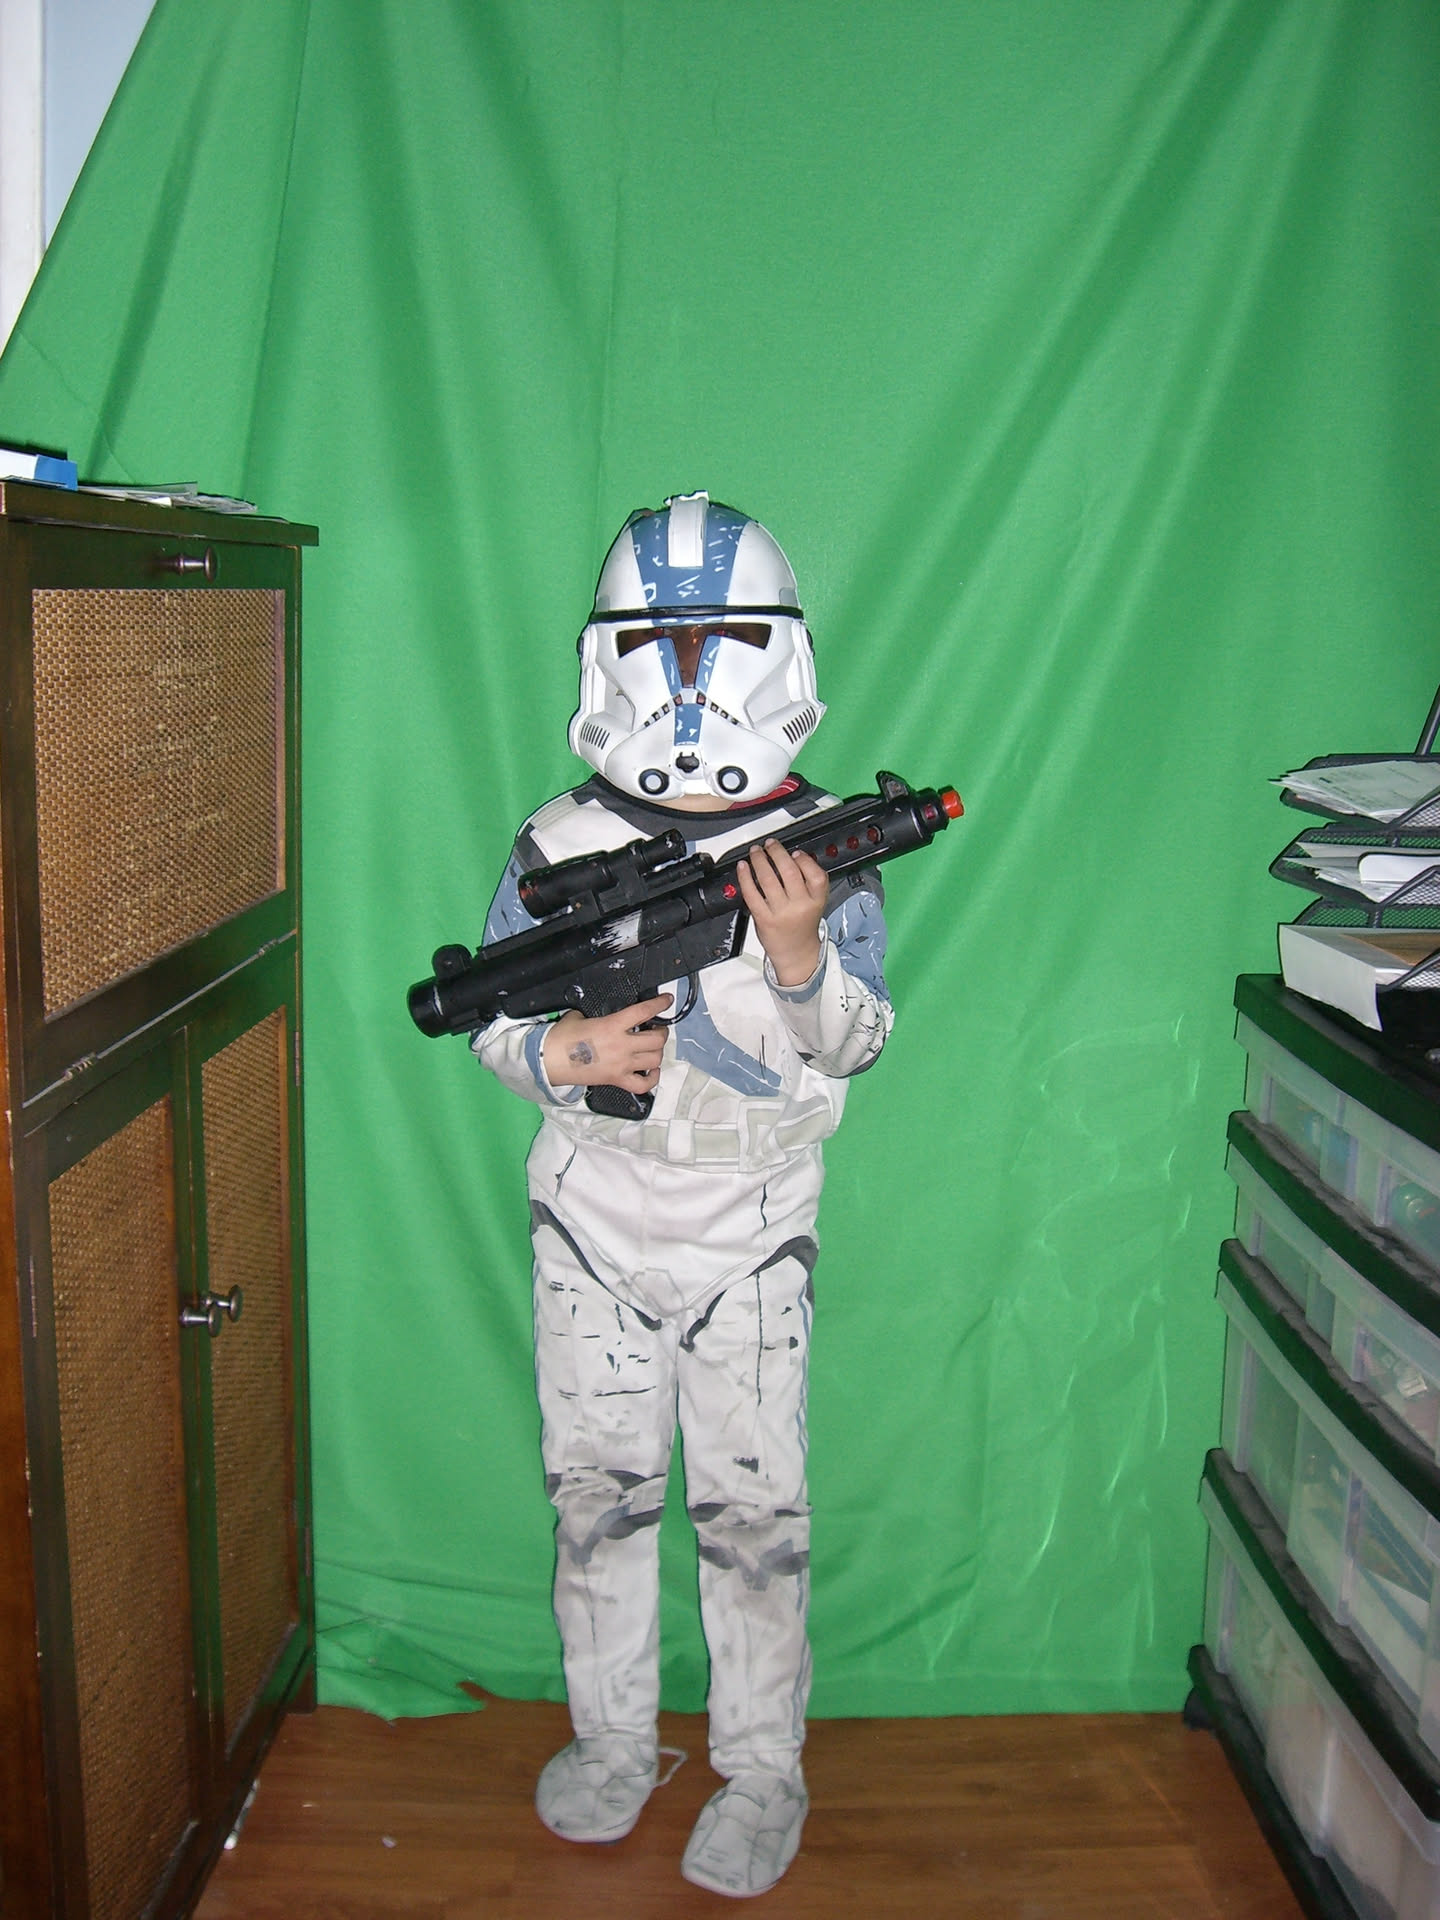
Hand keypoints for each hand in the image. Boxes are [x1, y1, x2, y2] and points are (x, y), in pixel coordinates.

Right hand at [542, 993, 672, 1090]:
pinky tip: (651, 1071)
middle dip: (661, 1032)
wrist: (549, 1062)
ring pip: (655, 1059)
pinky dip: (652, 1078)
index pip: (644, 1011)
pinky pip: (643, 1084)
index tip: (667, 1001)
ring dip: (657, 1052)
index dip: (660, 1004)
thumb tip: (599, 1018)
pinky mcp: (617, 1080)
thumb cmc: (560, 1038)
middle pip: (657, 1039)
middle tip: (657, 1028)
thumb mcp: (578, 1017)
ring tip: (652, 1047)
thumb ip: (594, 1016)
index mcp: (612, 1025)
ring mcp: (622, 1065)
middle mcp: (622, 1046)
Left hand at [736, 841, 827, 985]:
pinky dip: (745, 877)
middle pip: (789, 871)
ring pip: (768, 879)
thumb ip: (809, 883)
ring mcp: (781, 913)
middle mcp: (800, 906)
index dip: (805, 860)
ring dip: (760, 860)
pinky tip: (743, 867)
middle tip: (770, 845)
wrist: (795, 953)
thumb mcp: (816, 904)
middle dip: (777, 853)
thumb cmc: (802, 926)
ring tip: (756, 852)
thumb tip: (790, 856)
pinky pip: (752, 893)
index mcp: (816, 901)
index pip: (816, 875)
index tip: (795, 852)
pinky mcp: (763, 918)